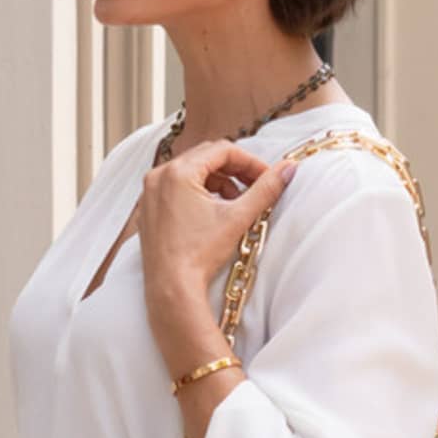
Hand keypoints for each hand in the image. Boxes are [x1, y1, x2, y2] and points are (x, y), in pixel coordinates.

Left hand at [139, 139, 294, 339]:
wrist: (172, 287)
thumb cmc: (199, 254)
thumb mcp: (239, 217)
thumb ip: (266, 189)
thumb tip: (288, 169)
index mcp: (178, 172)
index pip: (222, 150)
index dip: (250, 162)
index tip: (266, 177)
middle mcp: (159, 176)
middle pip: (206, 157)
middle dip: (234, 170)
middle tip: (255, 187)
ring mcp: (150, 192)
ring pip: (192, 171)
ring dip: (218, 181)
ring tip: (236, 203)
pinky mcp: (149, 208)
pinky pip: (177, 186)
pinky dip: (199, 191)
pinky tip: (214, 213)